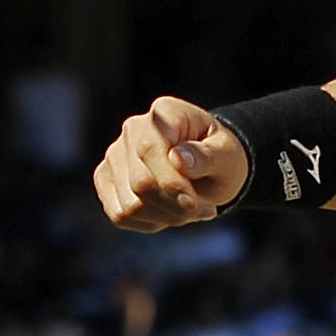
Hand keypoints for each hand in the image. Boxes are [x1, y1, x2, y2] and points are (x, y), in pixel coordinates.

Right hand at [92, 98, 248, 230]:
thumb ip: (207, 157)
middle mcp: (132, 129)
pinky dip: (149, 223)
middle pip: (140, 182)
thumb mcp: (228, 156)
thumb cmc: (220, 157)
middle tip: (204, 209)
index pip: (150, 150)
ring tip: (189, 210)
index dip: (172, 184)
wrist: (211, 168)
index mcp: (164, 112)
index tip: (198, 205)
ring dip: (166, 217)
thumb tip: (178, 158)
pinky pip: (119, 215)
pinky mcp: (106, 180)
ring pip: (130, 205)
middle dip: (175, 206)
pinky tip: (169, 214)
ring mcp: (114, 155)